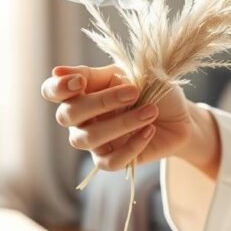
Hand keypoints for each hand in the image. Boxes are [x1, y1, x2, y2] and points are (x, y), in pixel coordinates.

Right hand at [40, 64, 204, 171]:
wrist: (179, 115)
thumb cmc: (148, 89)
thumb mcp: (125, 73)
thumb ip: (94, 75)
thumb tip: (57, 70)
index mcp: (80, 92)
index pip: (51, 91)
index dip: (58, 88)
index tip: (80, 82)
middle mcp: (79, 119)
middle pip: (67, 115)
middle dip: (100, 103)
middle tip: (133, 92)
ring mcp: (92, 142)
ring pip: (89, 138)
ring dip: (121, 124)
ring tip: (150, 112)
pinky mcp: (110, 160)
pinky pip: (109, 161)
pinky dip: (131, 146)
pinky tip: (150, 131)